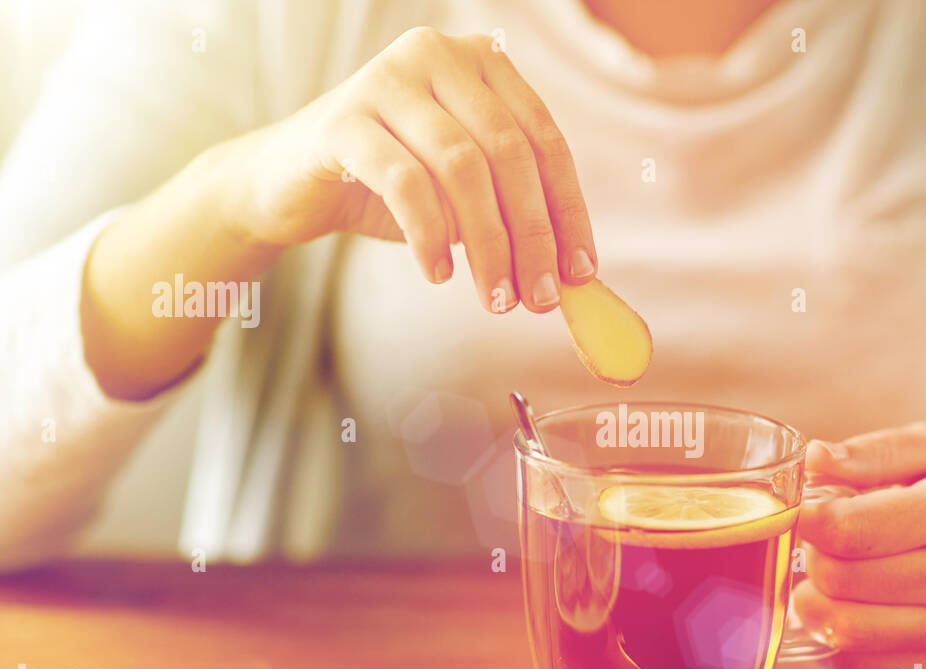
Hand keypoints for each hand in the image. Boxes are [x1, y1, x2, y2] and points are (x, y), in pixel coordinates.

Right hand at [232, 27, 596, 312]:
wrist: (290, 183)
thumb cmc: (391, 187)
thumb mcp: (464, 192)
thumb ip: (512, 210)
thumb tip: (567, 272)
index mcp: (481, 62)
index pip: (544, 140)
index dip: (567, 211)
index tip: (579, 272)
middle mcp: (437, 55)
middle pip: (509, 154)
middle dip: (531, 236)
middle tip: (539, 298)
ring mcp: (387, 79)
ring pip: (463, 168)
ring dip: (489, 246)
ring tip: (496, 299)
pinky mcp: (343, 119)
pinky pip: (406, 182)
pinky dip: (430, 236)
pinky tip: (438, 274)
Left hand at [794, 423, 925, 668]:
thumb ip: (873, 452)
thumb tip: (813, 460)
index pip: (854, 530)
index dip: (810, 522)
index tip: (804, 512)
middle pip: (842, 580)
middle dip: (814, 558)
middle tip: (823, 545)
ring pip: (849, 630)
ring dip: (817, 606)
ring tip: (827, 582)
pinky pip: (865, 667)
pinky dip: (841, 643)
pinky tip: (857, 613)